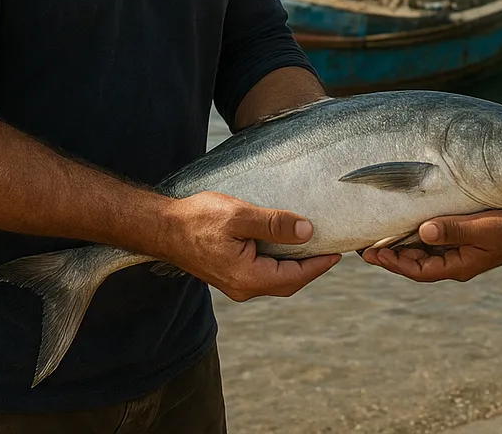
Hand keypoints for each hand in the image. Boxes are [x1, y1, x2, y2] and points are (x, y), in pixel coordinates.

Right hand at [159, 191, 339, 301]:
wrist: (163, 227)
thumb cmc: (198, 219)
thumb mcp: (240, 215)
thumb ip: (274, 224)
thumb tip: (308, 230)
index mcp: (247, 277)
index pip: (295, 277)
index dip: (319, 265)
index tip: (338, 252)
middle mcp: (243, 287)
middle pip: (288, 282)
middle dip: (311, 267)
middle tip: (331, 247)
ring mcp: (236, 283)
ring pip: (276, 278)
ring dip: (296, 264)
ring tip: (314, 244)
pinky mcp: (231, 274)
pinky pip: (264, 272)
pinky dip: (280, 261)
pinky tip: (287, 244)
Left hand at [361, 210, 501, 282]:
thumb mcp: (481, 228)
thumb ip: (453, 229)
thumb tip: (422, 232)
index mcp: (457, 266)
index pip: (416, 270)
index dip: (392, 262)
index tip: (372, 253)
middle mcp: (454, 263)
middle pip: (415, 263)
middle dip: (390, 255)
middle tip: (364, 244)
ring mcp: (459, 253)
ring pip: (423, 253)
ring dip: (401, 245)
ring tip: (377, 235)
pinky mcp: (463, 241)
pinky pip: (434, 242)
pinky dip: (417, 236)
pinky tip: (407, 225)